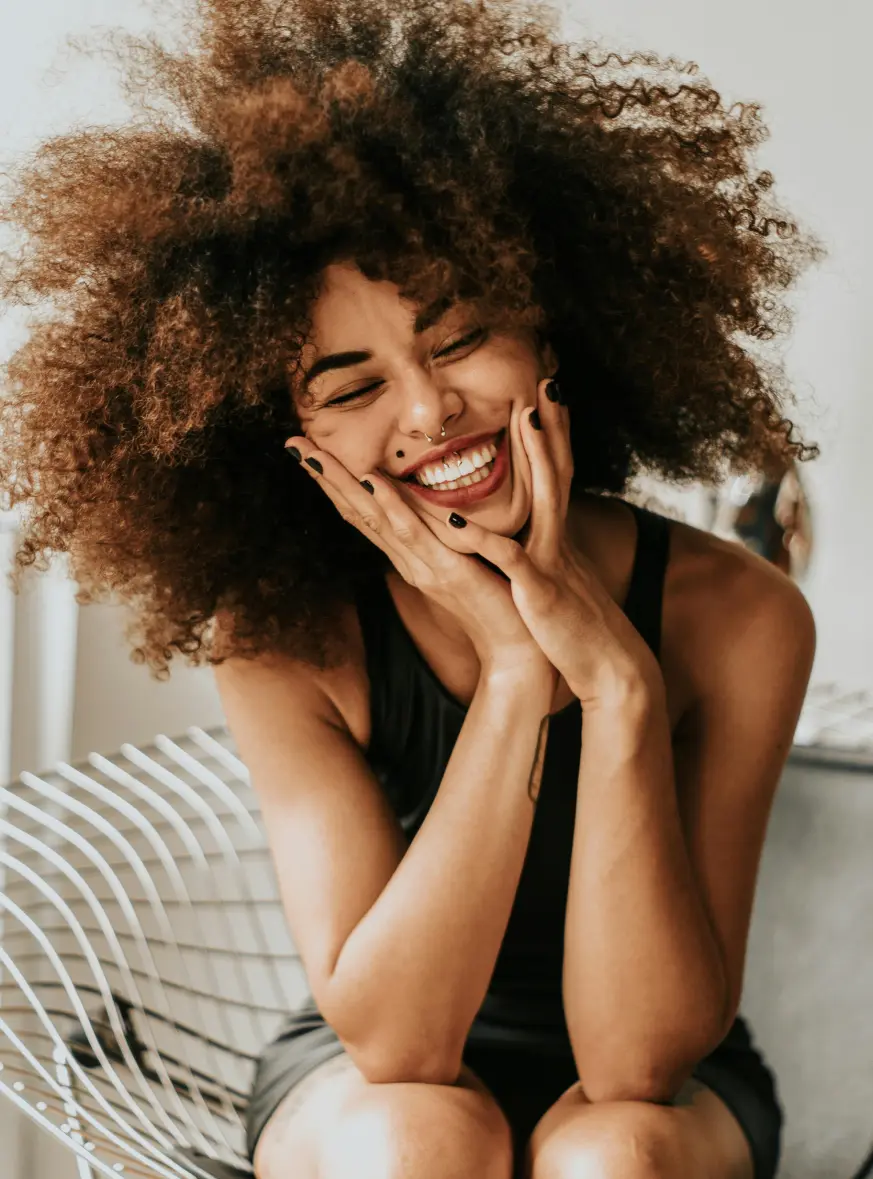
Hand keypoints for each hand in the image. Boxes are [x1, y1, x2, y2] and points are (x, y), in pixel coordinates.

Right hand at [283, 435, 556, 691]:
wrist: (518, 649)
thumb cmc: (498, 602)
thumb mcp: (465, 559)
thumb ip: (445, 535)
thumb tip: (433, 505)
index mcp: (410, 555)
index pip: (364, 512)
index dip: (336, 482)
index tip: (309, 450)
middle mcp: (408, 560)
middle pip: (357, 512)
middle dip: (325, 477)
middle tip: (292, 443)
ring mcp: (424, 566)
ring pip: (375, 518)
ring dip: (343, 485)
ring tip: (314, 455)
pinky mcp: (448, 572)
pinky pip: (415, 535)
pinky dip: (392, 507)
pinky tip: (373, 483)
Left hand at [441, 378, 664, 710]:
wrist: (610, 671)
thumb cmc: (577, 632)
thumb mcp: (560, 585)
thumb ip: (544, 557)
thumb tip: (532, 541)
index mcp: (557, 539)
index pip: (557, 477)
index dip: (554, 437)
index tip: (547, 397)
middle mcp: (557, 541)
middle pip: (559, 472)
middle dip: (553, 427)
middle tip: (548, 382)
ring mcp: (551, 562)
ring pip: (544, 499)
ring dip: (537, 457)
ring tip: (525, 418)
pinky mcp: (539, 590)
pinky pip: (509, 557)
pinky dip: (483, 537)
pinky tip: (458, 517)